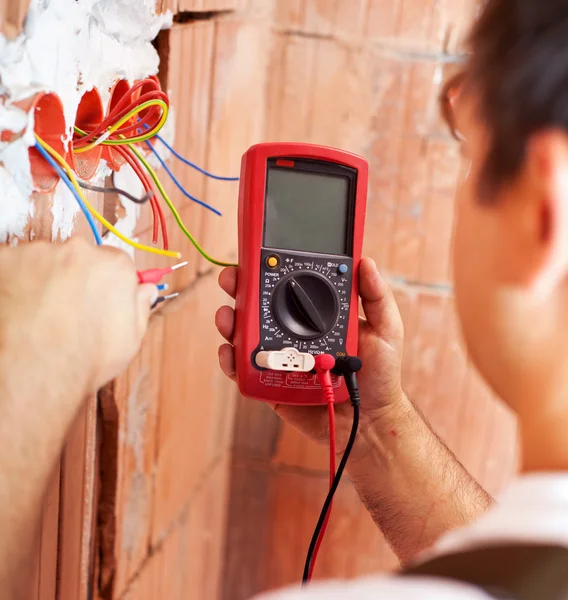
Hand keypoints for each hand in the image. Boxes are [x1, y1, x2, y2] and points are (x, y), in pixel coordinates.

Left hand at [0, 238, 156, 393]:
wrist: (36, 375)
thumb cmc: (83, 361)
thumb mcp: (130, 339)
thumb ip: (140, 306)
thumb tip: (145, 291)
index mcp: (113, 266)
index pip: (112, 260)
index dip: (103, 282)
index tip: (95, 297)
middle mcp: (78, 251)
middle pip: (77, 256)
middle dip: (72, 277)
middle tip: (65, 310)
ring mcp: (37, 253)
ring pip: (42, 260)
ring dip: (41, 280)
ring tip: (39, 315)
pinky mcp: (4, 260)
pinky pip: (9, 265)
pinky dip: (11, 283)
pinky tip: (18, 311)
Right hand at [215, 257, 408, 463]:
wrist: (369, 423)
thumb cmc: (379, 376)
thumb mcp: (386, 330)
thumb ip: (377, 297)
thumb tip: (366, 262)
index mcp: (318, 315)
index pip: (291, 286)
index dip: (271, 271)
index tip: (258, 256)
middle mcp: (294, 332)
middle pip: (260, 307)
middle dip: (240, 291)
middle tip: (232, 281)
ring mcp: (280, 357)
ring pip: (247, 335)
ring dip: (231, 322)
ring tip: (227, 317)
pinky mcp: (270, 383)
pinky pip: (246, 370)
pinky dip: (231, 360)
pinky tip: (229, 352)